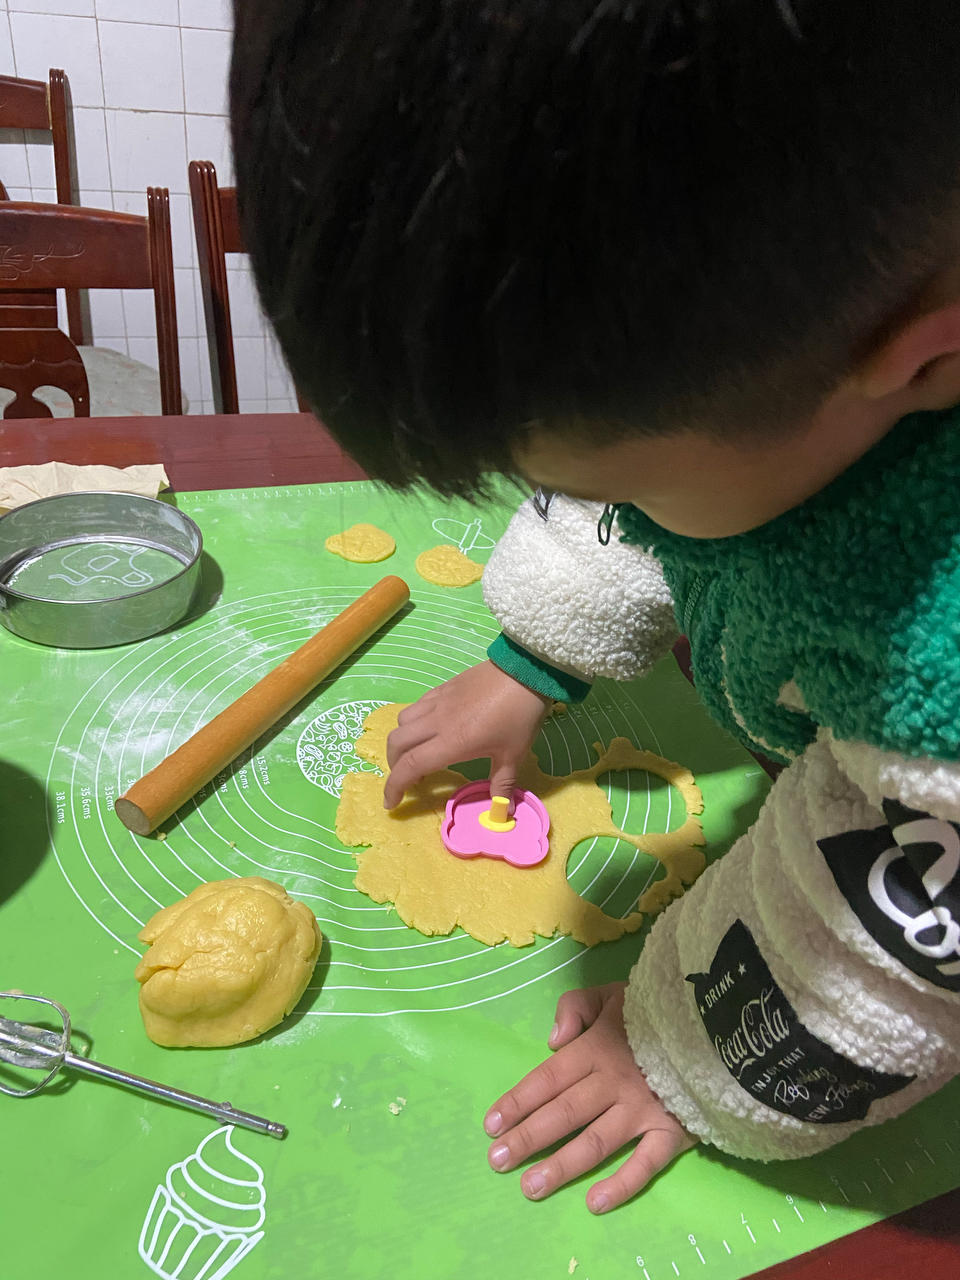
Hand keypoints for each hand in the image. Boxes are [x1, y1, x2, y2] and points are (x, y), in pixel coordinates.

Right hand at [383, 660, 551, 807]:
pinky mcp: (443, 688)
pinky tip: (428, 727)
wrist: (524, 670)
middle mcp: (436, 722)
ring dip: (401, 741)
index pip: (410, 767)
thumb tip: (502, 813)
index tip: (390, 803)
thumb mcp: (514, 755)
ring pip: (403, 721)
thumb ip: (502, 784)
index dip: (395, 786)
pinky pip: (417, 705)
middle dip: (393, 765)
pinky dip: (413, 721)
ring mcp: (437, 702)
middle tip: (406, 779)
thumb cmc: (519, 716)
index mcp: (451, 743)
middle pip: (397, 743)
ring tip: (415, 752)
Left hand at [484, 983, 695, 1211]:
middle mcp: (612, 1082)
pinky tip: (594, 1202)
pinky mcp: (672, 1132)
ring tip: (530, 1186)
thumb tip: (552, 1041)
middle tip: (496, 1162)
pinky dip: (621, 1185)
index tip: (490, 1125)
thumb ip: (576, 1007)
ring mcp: (642, 1111)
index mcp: (595, 1048)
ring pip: (594, 1143)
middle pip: (563, 1114)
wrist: (720, 1025)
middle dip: (527, 1138)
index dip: (517, 1102)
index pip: (547, 1079)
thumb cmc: (658, 1009)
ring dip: (560, 1166)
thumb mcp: (612, 992)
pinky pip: (644, 1165)